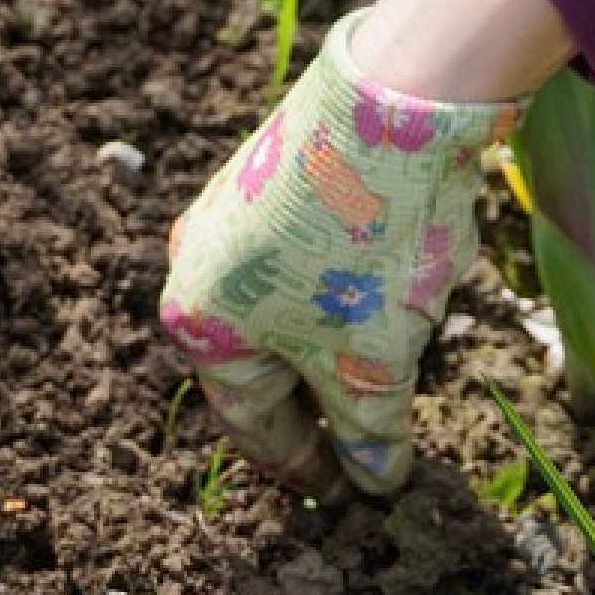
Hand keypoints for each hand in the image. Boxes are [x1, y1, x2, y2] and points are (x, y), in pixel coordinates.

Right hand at [159, 9, 523, 496]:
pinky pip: (307, 259)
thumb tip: (376, 481)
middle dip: (323, 405)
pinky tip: (397, 287)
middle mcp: (198, 267)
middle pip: (267, 366)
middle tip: (370, 441)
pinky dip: (347, 291)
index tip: (350, 494)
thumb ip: (370, 434)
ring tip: (395, 363)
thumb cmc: (366, 247)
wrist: (396, 99)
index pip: (255, 426)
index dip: (308, 468)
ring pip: (290, 310)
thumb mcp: (373, 364)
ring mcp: (232, 214)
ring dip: (339, 344)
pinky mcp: (275, 174)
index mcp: (200, 327)